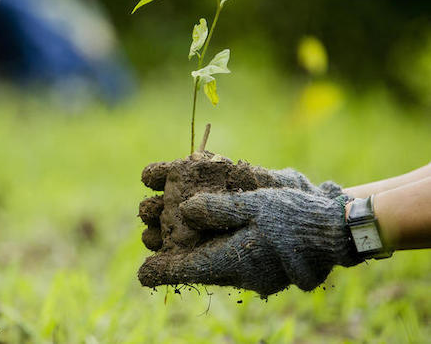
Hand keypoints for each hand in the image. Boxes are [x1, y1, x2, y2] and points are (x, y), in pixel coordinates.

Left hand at [139, 155, 344, 252]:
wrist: (335, 230)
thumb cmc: (296, 217)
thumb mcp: (256, 206)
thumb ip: (220, 208)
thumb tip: (185, 211)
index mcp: (235, 261)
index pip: (189, 271)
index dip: (162, 271)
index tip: (143, 273)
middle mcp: (238, 272)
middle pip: (193, 263)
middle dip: (169, 246)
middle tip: (148, 228)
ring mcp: (249, 270)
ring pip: (207, 259)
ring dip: (186, 242)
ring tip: (164, 220)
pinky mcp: (259, 263)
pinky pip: (226, 256)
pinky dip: (209, 242)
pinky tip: (198, 223)